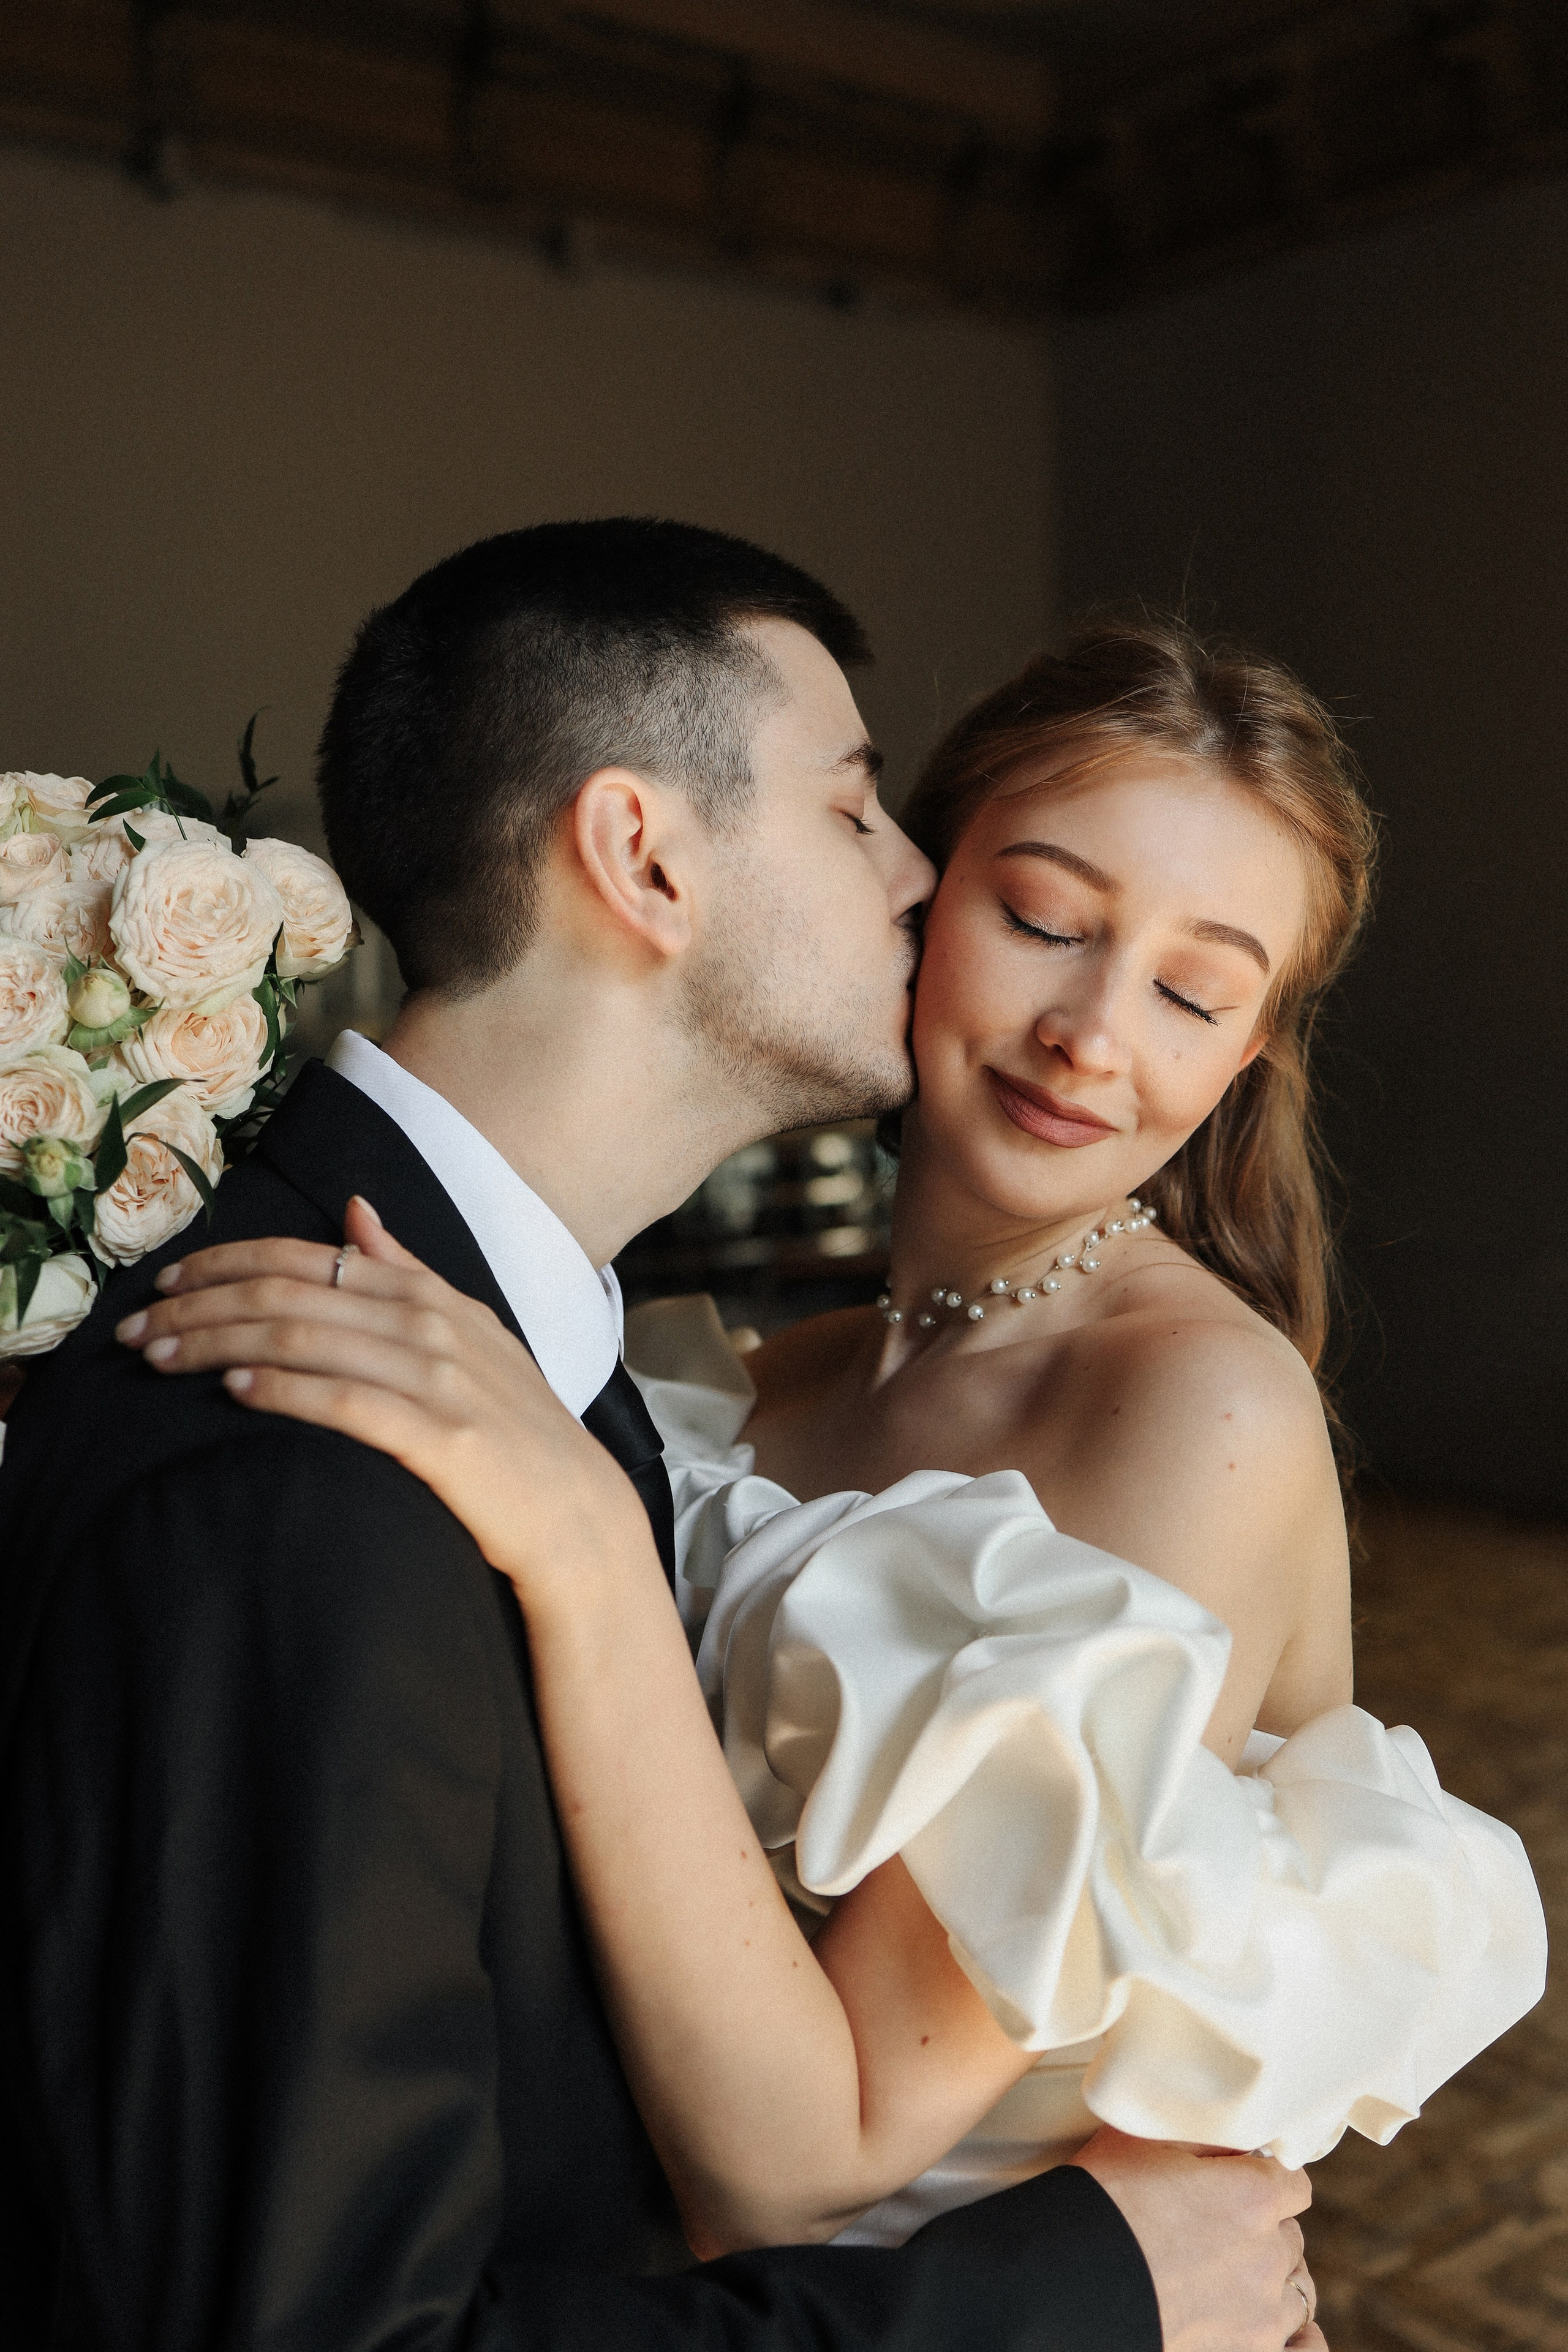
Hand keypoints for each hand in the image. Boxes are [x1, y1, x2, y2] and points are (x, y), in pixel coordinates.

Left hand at [115, 1196, 658, 1619]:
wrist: (576, 1514)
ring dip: (219, 1345)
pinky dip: (284, 1391)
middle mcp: (431, 1326)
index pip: (308, 1257)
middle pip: (290, 1295)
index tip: (167, 1280)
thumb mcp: (469, 1332)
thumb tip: (354, 1210)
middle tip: (137, 1328)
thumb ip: (406, 1270)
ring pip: (303, 1341)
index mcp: (430, 1296)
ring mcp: (439, 1381)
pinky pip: (346, 1403)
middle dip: (201, 1304)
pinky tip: (235, 1393)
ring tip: (162, 1358)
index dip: (226, 1262)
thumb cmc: (513, 1428)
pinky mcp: (442, 1440)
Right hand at [1071, 2128, 1324, 2350]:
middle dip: (1262, 2229)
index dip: (1265, 2180)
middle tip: (1217, 2230)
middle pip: (1290, 2237)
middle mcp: (1266, 2256)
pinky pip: (1307, 2350)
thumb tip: (1240, 2136)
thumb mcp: (1144, 2139)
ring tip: (1230, 2277)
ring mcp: (1261, 2315)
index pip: (1293, 2184)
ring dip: (1270, 2279)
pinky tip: (1275, 2326)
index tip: (1240, 2184)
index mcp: (1251, 2196)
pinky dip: (1299, 2339)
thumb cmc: (1098, 2201)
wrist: (1062, 2281)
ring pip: (1295, 2290)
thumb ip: (1205, 2134)